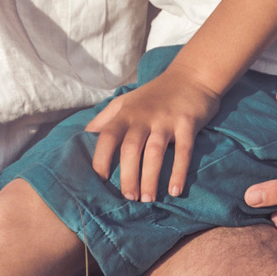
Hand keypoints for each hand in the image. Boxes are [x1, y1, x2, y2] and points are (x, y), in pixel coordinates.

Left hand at [85, 65, 222, 200]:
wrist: (192, 75)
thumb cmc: (155, 94)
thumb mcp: (126, 101)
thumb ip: (106, 119)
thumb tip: (84, 138)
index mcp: (126, 113)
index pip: (107, 136)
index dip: (100, 158)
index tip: (99, 181)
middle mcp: (144, 116)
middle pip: (130, 148)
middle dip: (128, 175)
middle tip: (128, 198)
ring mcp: (166, 120)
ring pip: (154, 152)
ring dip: (150, 178)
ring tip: (148, 200)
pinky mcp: (187, 123)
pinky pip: (183, 151)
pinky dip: (179, 172)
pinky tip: (175, 191)